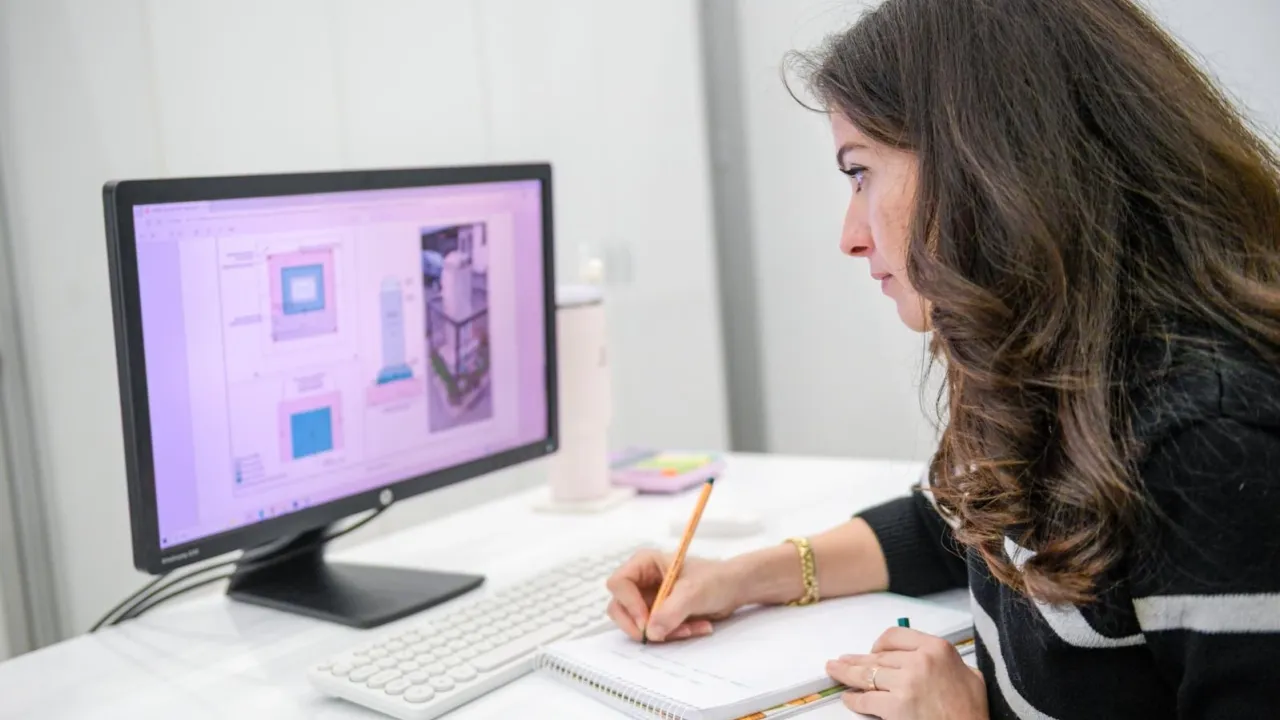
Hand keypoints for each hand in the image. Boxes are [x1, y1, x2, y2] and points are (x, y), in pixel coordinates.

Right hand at [605, 548, 746, 641]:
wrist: (733, 589)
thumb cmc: (715, 579)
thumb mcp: (694, 592)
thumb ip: (672, 610)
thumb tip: (651, 631)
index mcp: (644, 563)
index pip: (619, 584)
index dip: (629, 604)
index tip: (646, 622)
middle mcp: (641, 581)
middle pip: (620, 608)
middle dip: (643, 625)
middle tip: (664, 634)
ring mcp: (647, 599)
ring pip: (637, 624)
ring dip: (662, 632)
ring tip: (690, 628)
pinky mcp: (656, 615)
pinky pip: (653, 632)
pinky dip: (672, 635)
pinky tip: (695, 627)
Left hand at [825, 627, 986, 719]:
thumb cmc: (972, 712)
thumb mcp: (971, 675)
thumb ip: (947, 661)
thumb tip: (930, 657)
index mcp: (937, 648)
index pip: (895, 637)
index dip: (879, 645)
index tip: (872, 650)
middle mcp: (920, 660)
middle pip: (878, 657)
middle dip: (857, 660)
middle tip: (842, 660)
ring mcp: (906, 683)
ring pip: (868, 674)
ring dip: (847, 674)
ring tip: (835, 671)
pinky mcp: (896, 706)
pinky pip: (867, 700)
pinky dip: (854, 699)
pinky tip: (849, 697)